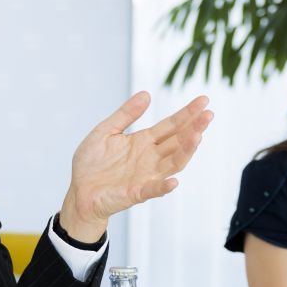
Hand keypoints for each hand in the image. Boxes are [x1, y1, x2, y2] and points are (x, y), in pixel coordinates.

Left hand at [61, 93, 212, 240]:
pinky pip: (152, 190)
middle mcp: (150, 157)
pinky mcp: (136, 193)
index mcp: (144, 141)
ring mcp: (146, 175)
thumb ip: (126, 114)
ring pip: (173, 162)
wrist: (78, 190)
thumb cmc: (92, 163)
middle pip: (178, 141)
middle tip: (209, 114)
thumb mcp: (106, 130)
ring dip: (186, 151)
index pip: (171, 125)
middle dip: (194, 128)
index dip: (187, 113)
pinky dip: (163, 187)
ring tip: (197, 136)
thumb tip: (147, 94)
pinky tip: (174, 181)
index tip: (203, 100)